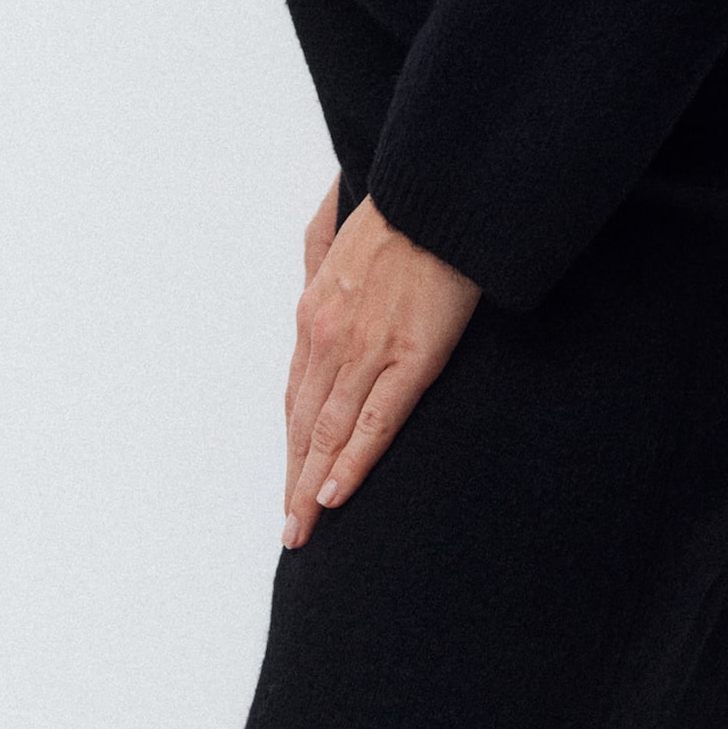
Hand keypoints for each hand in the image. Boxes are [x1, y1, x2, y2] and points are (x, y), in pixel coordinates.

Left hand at [283, 189, 479, 550]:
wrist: (437, 199)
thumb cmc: (397, 213)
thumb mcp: (336, 232)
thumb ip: (318, 258)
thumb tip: (312, 274)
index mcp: (314, 314)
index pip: (297, 397)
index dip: (292, 447)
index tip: (290, 482)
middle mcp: (328, 339)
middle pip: (305, 425)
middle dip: (295, 480)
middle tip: (291, 530)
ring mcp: (366, 351)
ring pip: (329, 433)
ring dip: (312, 486)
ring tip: (305, 529)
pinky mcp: (410, 358)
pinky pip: (374, 422)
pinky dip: (351, 463)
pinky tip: (337, 495)